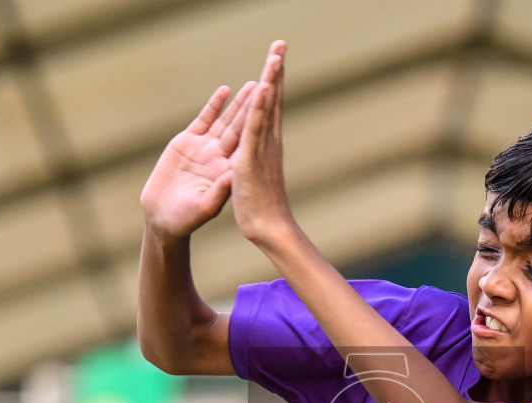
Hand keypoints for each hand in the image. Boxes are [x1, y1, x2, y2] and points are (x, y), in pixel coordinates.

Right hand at [140, 78, 257, 238]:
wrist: (162, 218)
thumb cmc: (185, 219)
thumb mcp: (205, 206)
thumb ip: (219, 189)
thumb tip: (234, 174)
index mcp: (230, 171)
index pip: (250, 144)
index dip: (261, 126)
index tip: (275, 111)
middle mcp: (221, 157)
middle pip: (242, 127)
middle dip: (255, 108)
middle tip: (271, 87)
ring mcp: (205, 148)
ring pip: (226, 120)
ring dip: (240, 103)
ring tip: (254, 85)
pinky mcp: (187, 143)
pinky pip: (204, 120)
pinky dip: (214, 105)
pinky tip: (224, 90)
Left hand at [232, 41, 296, 246]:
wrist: (269, 228)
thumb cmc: (263, 209)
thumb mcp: (258, 176)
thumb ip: (259, 159)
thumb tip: (260, 151)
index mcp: (268, 143)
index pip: (270, 105)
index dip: (273, 81)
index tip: (276, 58)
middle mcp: (270, 141)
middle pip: (273, 98)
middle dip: (276, 70)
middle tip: (280, 44)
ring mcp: (263, 148)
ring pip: (267, 107)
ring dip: (271, 80)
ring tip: (275, 55)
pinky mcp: (251, 158)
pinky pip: (254, 127)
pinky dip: (258, 106)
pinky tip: (260, 87)